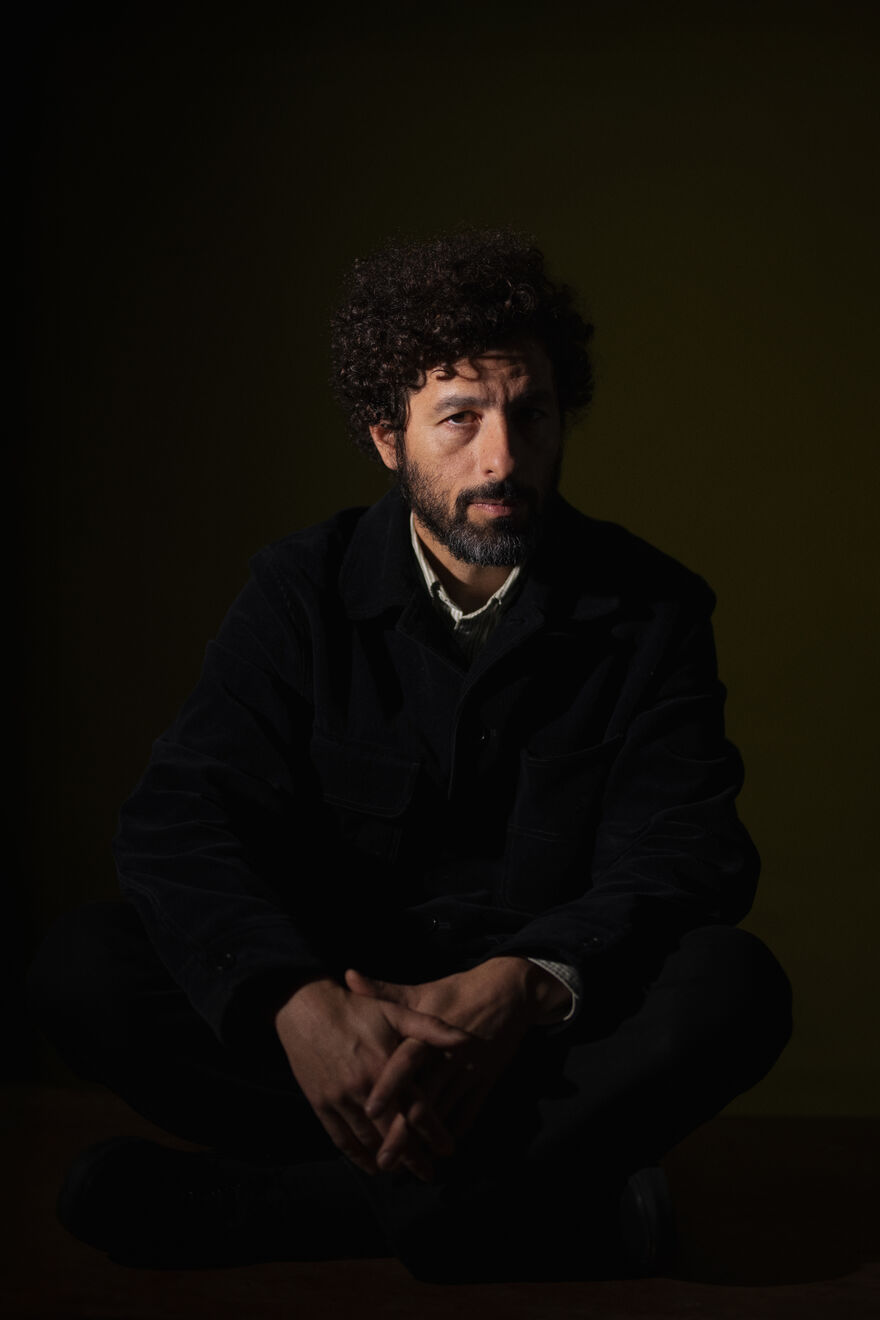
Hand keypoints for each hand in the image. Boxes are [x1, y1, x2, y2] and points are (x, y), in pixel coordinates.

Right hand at [274, 977, 467, 1180]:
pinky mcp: (320, 1104)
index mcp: (385, 1066)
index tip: (449, 1150)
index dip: (434, 1133)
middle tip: (428, 1174)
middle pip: (393, 1133)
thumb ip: (430, 1028)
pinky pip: (340, 1139)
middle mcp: (363, 1088)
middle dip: (413, 1158)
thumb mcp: (394, 1011)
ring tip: (404, 1171)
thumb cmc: (355, 1009)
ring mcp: (339, 1098)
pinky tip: (371, 1165)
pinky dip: (357, 1156)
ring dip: (387, 1160)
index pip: (416, 1108)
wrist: (304, 1006)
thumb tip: (466, 1039)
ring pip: (368, 1140)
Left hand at [344, 957, 564, 1171]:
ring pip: (446, 1113)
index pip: (406, 1061)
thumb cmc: (457, 991)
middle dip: (404, 1132)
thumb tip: (348, 975)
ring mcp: (470, 1070)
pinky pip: (470, 1113)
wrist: (509, 992)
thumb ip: (383, 991)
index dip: (389, 1086)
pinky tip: (437, 1153)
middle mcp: (449, 1055)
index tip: (370, 1110)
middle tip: (385, 1161)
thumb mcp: (422, 991)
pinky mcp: (486, 1080)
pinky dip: (454, 1133)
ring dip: (426, 1142)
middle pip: (424, 1099)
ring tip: (408, 1168)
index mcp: (429, 1033)